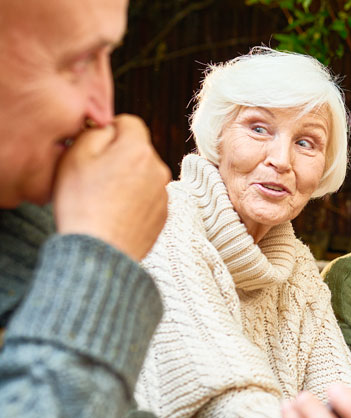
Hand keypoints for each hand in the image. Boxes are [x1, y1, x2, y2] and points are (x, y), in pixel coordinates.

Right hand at [53, 115, 169, 260]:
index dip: (109, 130)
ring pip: (143, 174)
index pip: (130, 123)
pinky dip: (133, 201)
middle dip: (118, 156)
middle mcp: (158, 169)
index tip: (94, 148)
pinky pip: (147, 197)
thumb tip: (109, 128)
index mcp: (139, 150)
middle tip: (94, 176)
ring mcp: (164, 194)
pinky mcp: (163, 216)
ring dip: (127, 179)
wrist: (100, 251)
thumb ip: (96, 132)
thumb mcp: (76, 156)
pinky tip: (115, 214)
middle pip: (138, 150)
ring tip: (103, 199)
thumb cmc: (82, 203)